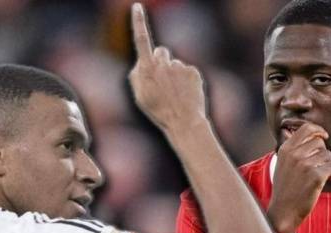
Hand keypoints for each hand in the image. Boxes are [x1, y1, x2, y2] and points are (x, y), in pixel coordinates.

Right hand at [128, 3, 206, 132]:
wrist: (184, 123)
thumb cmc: (158, 111)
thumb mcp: (139, 96)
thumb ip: (137, 75)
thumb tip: (142, 62)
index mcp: (147, 69)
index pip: (142, 40)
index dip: (138, 22)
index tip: (137, 6)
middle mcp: (164, 64)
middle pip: (161, 52)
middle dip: (161, 62)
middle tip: (163, 83)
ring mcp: (180, 67)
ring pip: (175, 64)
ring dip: (174, 75)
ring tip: (176, 94)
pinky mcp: (194, 71)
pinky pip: (187, 71)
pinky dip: (186, 81)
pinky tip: (185, 94)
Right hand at [267, 123, 330, 232]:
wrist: (283, 211)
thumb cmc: (286, 188)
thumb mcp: (283, 164)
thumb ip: (294, 148)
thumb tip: (312, 133)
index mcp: (286, 149)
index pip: (307, 128)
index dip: (319, 130)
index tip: (324, 137)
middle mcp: (294, 154)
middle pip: (320, 142)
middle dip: (323, 153)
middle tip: (318, 166)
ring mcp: (305, 165)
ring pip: (328, 155)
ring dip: (328, 165)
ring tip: (320, 176)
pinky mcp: (316, 176)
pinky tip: (330, 179)